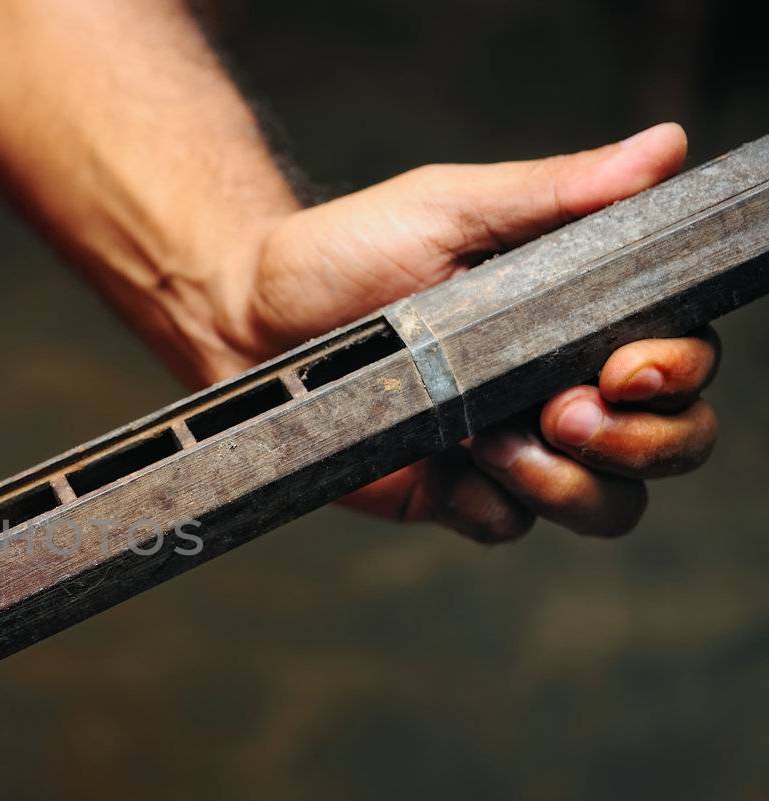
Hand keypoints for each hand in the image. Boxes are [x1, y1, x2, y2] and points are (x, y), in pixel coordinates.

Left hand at [220, 124, 717, 541]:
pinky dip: (492, 501)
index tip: (629, 365)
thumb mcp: (449, 206)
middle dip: (645, 441)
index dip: (679, 370)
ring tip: (489, 436)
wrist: (246, 317)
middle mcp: (560, 384)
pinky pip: (511, 524)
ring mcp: (513, 445)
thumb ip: (555, 192)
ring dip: (569, 480)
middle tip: (566, 412)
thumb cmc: (345, 252)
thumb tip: (661, 150)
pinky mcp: (455, 492)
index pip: (679, 355)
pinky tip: (446, 459)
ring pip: (605, 502)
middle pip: (670, 441)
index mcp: (575, 315)